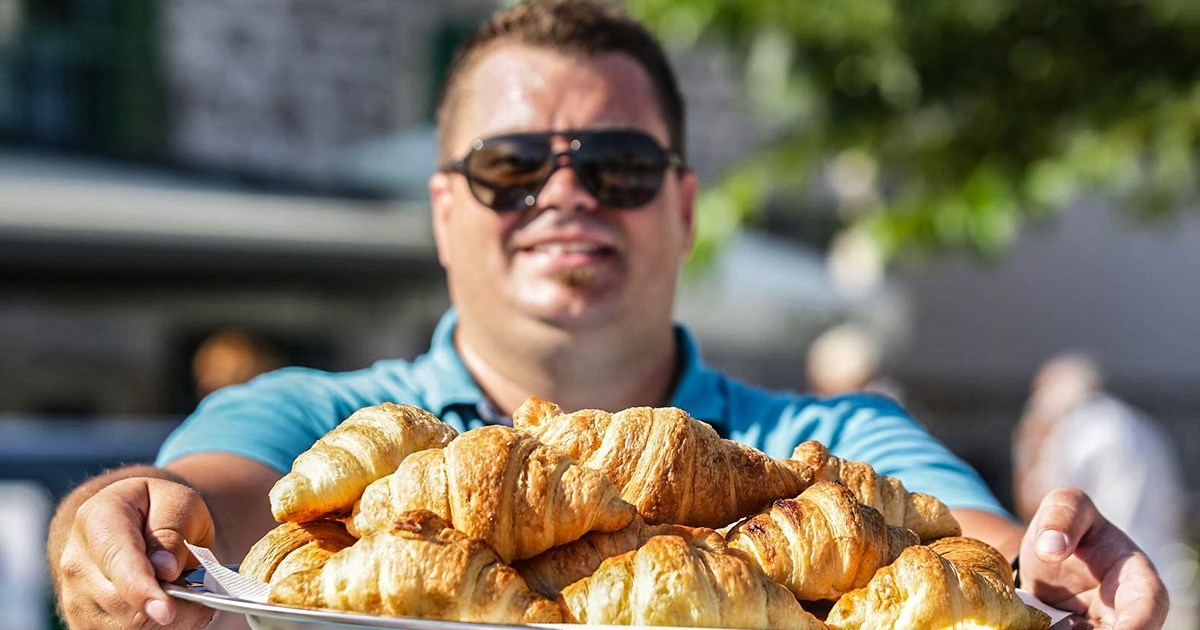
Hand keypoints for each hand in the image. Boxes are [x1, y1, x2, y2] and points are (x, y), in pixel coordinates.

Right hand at [56, 477, 216, 628]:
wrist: (128, 522)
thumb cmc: (156, 508)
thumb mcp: (177, 502)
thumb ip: (173, 528)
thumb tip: (166, 569)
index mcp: (98, 520)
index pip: (118, 562)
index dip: (142, 590)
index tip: (166, 612)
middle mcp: (77, 562)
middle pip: (123, 605)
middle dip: (172, 608)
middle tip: (203, 597)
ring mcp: (75, 597)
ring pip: (126, 628)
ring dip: (167, 622)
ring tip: (186, 598)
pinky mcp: (83, 622)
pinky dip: (155, 628)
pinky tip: (167, 608)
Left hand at [1020, 487, 1167, 628]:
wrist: (1042, 553)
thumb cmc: (1065, 526)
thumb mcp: (1063, 506)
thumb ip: (1062, 516)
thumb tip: (1050, 547)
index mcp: (1136, 576)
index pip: (1149, 603)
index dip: (1139, 622)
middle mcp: (1124, 609)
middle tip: (1071, 627)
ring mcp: (1100, 626)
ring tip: (1049, 622)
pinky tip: (1036, 624)